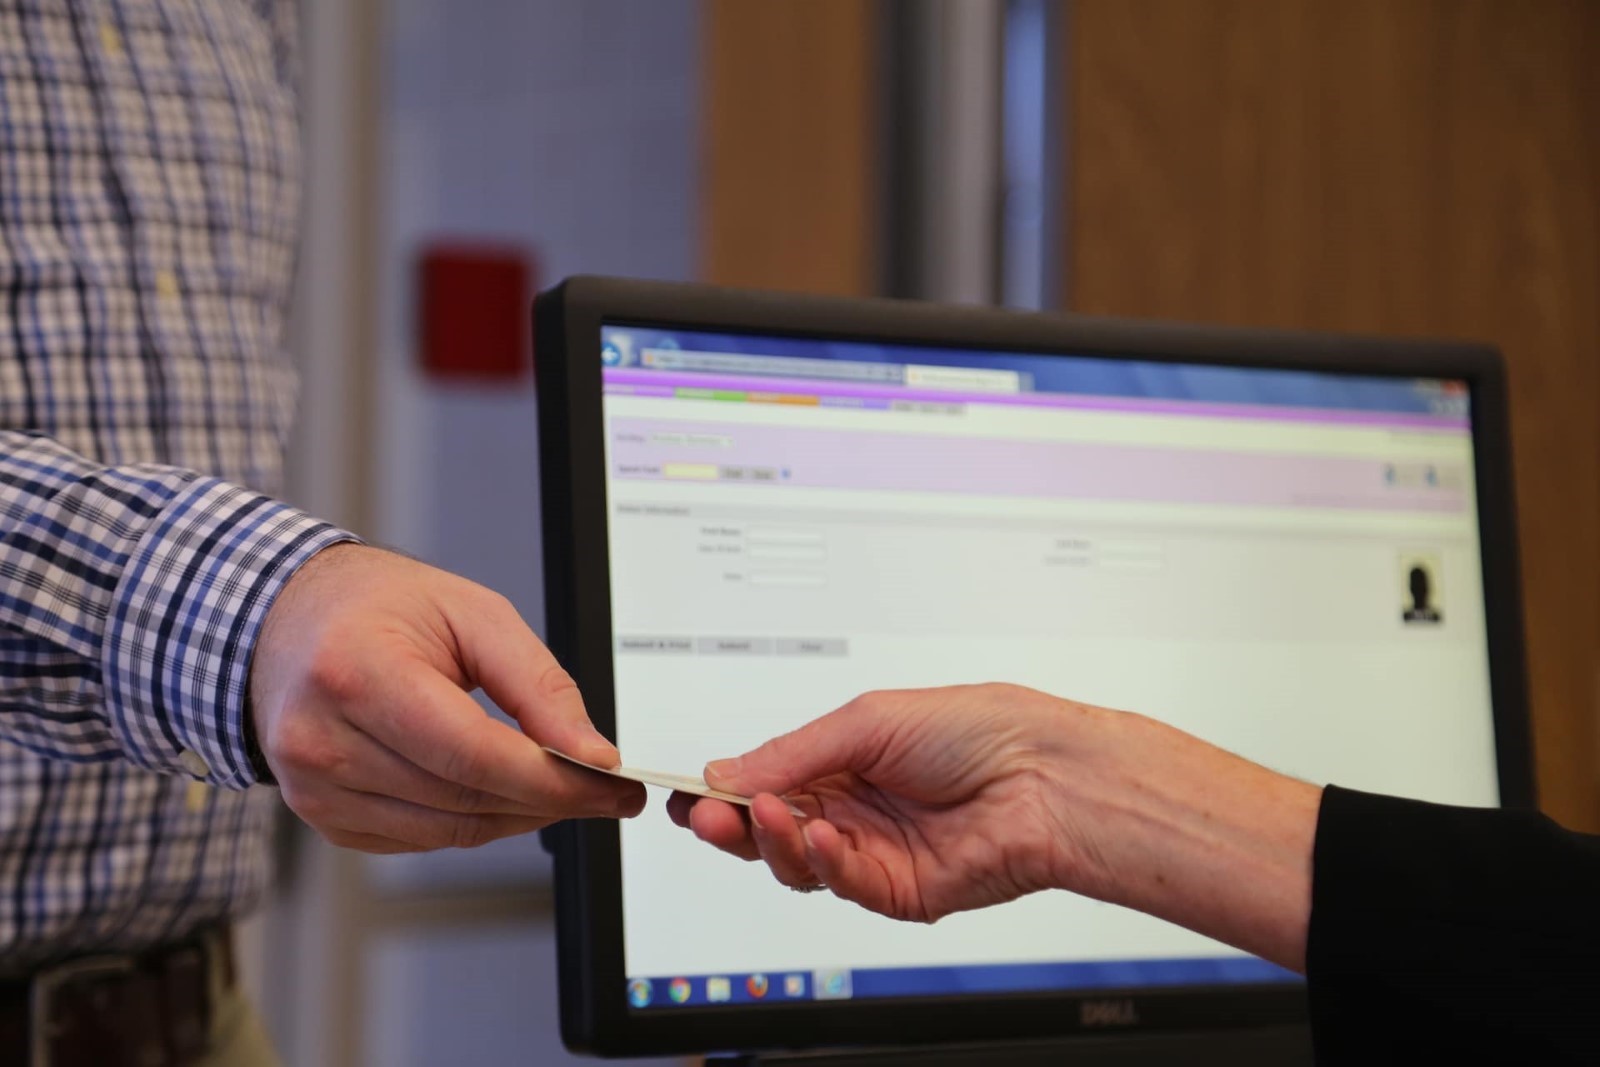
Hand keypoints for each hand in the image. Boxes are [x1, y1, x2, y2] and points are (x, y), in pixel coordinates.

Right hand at [250, 544, 643, 852]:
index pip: (472, 754)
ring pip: (449, 830)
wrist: (290, 620)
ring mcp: (315, 787)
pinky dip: (471, 820)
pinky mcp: (322, 816)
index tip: (610, 782)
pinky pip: (421, 839)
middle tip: (604, 786)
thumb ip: (539, 685)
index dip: (553, 779)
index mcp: (356, 672)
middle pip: (465, 798)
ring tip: (557, 784)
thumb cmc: (376, 605)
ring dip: (517, 815)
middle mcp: (323, 739)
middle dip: (551, 799)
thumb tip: (590, 753)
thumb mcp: (473, 614)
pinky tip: (495, 788)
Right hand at [670, 684, 1113, 922]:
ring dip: (776, 840)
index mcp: (846, 762)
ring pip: (800, 863)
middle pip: (773, 829)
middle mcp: (857, 809)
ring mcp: (877, 852)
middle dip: (735, 822)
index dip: (728, 788)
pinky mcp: (900, 891)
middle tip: (709, 813)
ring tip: (772, 814)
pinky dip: (825, 862)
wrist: (1049, 776)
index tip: (690, 788)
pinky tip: (824, 835)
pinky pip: (845, 884)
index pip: (769, 781)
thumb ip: (794, 752)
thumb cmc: (981, 730)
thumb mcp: (869, 720)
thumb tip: (729, 770)